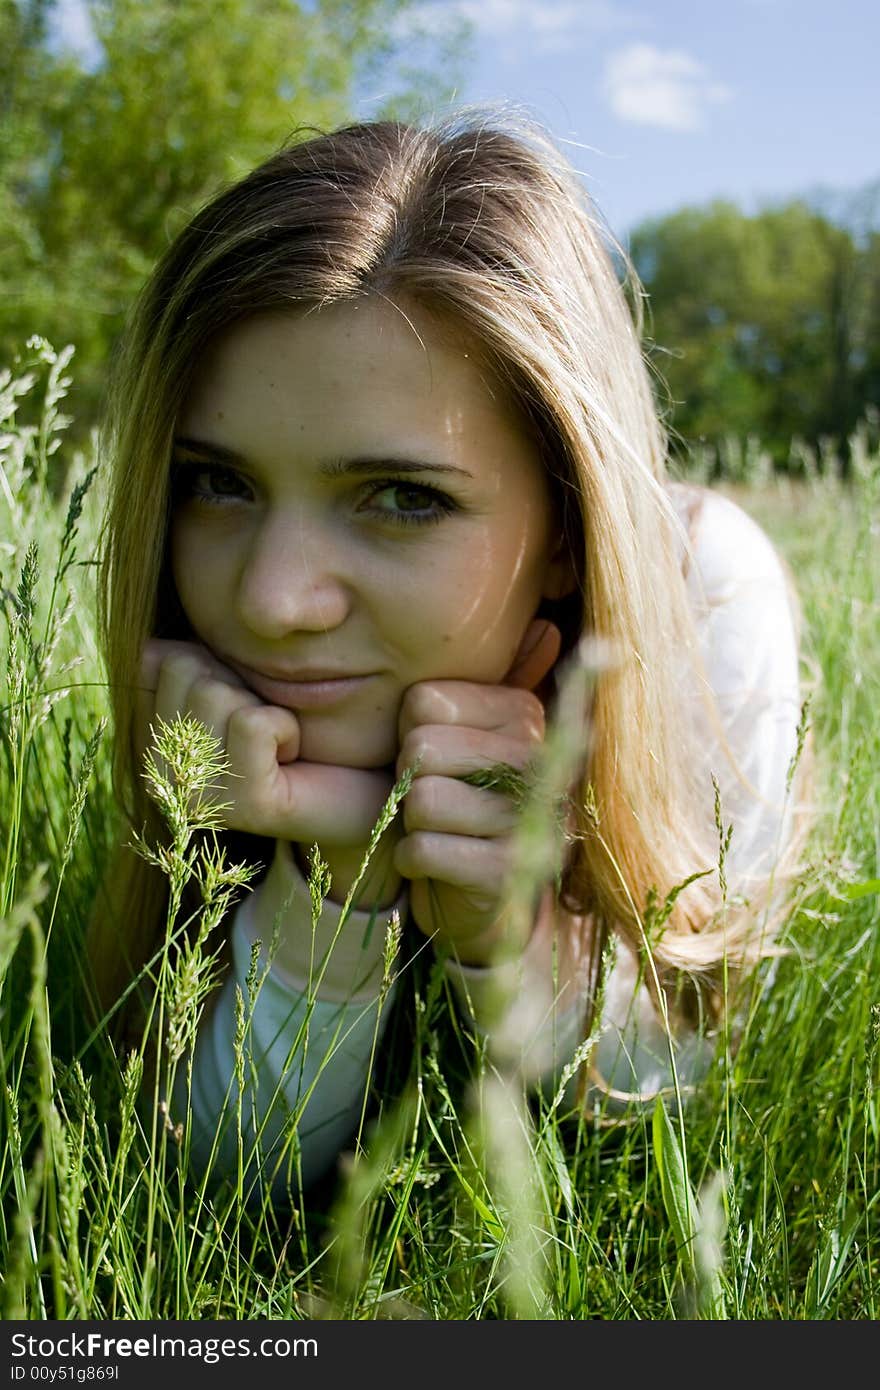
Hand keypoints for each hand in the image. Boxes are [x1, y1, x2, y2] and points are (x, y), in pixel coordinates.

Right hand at [137, 639, 392, 846]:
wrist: (357, 784)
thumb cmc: (292, 726)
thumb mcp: (235, 684)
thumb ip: (190, 663)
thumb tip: (150, 648)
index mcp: (152, 743)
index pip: (159, 661)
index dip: (214, 664)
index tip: (241, 701)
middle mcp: (163, 778)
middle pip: (186, 670)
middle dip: (238, 682)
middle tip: (263, 726)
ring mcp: (201, 798)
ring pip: (216, 693)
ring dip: (264, 705)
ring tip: (279, 743)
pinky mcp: (247, 807)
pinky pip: (254, 723)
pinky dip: (287, 726)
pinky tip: (294, 755)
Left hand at [393, 619, 561, 965]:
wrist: (475, 894)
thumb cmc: (456, 798)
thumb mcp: (459, 734)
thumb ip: (474, 685)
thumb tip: (547, 626)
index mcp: (526, 714)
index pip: (424, 702)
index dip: (408, 733)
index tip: (433, 756)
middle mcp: (542, 761)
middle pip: (422, 749)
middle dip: (407, 780)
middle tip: (428, 796)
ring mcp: (533, 819)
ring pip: (423, 801)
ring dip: (411, 823)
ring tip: (435, 827)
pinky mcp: (512, 872)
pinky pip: (426, 850)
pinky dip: (414, 859)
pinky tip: (434, 861)